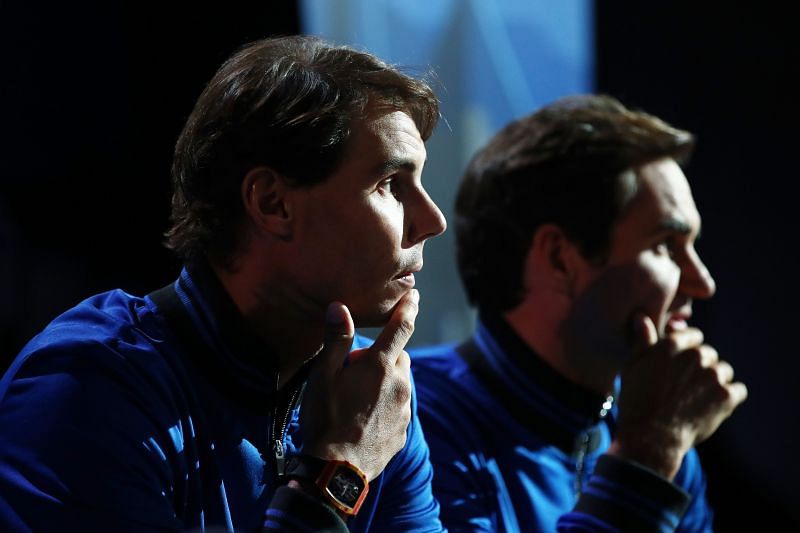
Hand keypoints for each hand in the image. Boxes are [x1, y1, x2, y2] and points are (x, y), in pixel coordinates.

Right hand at [300, 290, 417, 480]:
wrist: (336, 471)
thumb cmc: (325, 419)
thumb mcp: (323, 376)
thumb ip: (336, 339)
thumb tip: (339, 306)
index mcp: (380, 365)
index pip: (402, 326)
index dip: (409, 307)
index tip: (415, 295)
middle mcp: (400, 383)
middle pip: (398, 357)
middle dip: (382, 356)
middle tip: (354, 370)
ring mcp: (404, 408)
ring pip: (399, 382)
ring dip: (385, 381)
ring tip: (356, 398)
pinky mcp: (403, 430)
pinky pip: (398, 407)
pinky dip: (386, 405)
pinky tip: (364, 418)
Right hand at [609, 314, 747, 478]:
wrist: (651, 436)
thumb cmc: (637, 400)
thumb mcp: (632, 366)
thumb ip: (642, 340)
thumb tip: (641, 317)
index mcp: (673, 344)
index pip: (693, 336)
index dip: (686, 350)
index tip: (679, 367)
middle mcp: (696, 355)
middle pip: (709, 354)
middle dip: (700, 367)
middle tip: (685, 387)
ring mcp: (714, 375)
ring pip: (724, 371)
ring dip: (715, 382)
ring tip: (697, 399)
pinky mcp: (727, 396)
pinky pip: (738, 390)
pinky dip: (729, 398)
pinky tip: (711, 407)